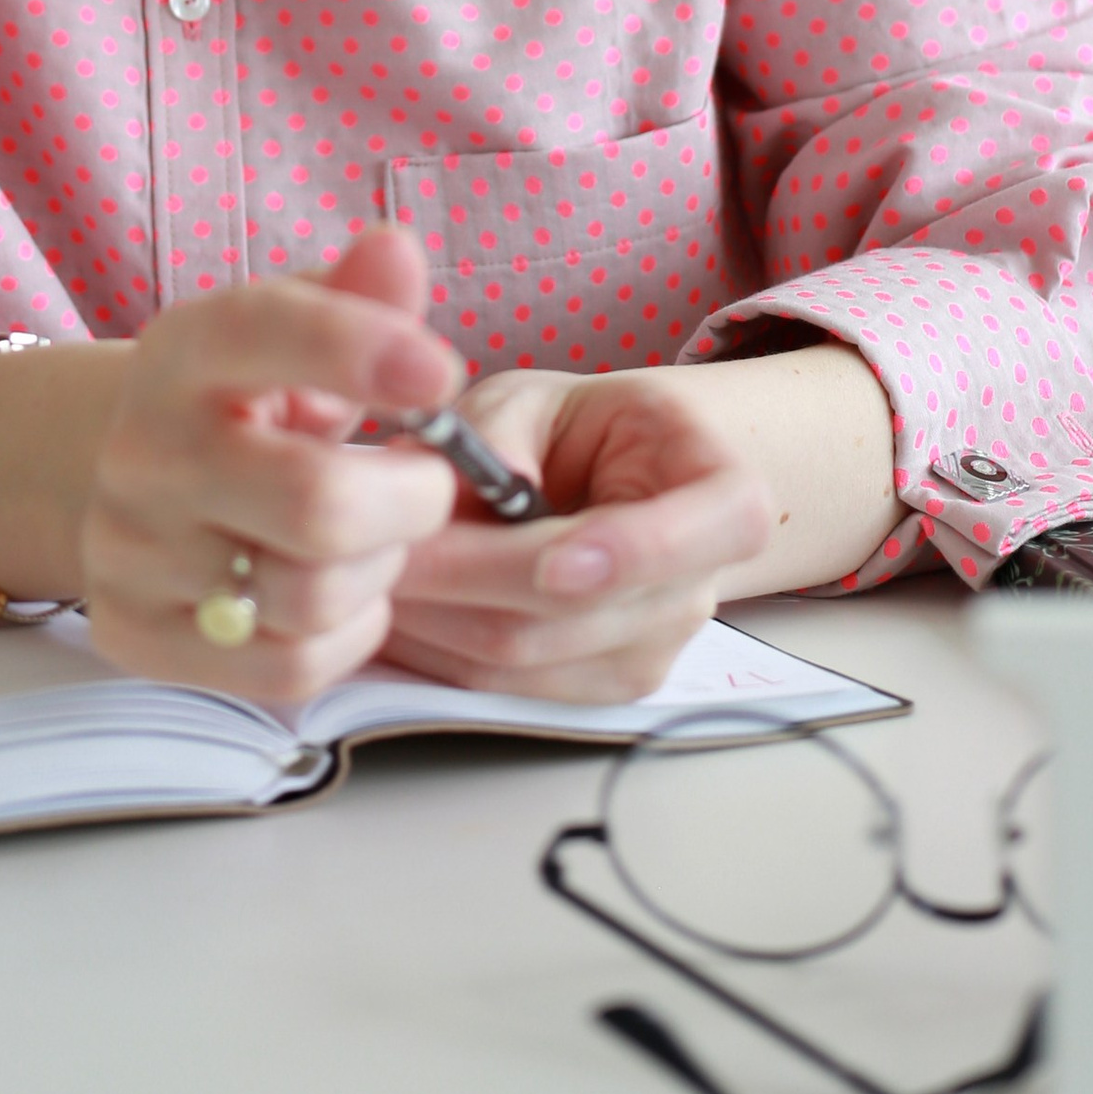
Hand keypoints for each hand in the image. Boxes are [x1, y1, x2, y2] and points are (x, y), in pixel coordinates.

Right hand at [79, 227, 461, 704]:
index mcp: (183, 351)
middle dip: (410, 501)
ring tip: (376, 541)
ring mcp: (129, 550)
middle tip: (427, 488)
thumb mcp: (301, 333)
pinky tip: (341, 598)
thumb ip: (358, 295)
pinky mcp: (136, 636)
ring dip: (378, 572)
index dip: (360, 348)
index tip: (442, 376)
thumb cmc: (254, 402)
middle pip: (316, 503)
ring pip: (310, 595)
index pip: (262, 330)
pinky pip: (287, 666)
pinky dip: (345, 637)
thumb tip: (398, 248)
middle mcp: (143, 451)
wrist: (144, 480)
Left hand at [380, 345, 895, 703]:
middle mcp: (697, 590)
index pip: (689, 538)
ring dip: (436, 621)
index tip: (552, 556)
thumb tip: (463, 495)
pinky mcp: (593, 694)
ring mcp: (648, 654)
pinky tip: (397, 609)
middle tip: (380, 544)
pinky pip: (503, 689)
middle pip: (577, 611)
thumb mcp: (538, 398)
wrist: (609, 481)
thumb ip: (501, 435)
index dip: (624, 554)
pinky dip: (438, 653)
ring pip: (524, 660)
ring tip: (370, 568)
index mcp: (722, 496)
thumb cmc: (578, 430)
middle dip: (467, 580)